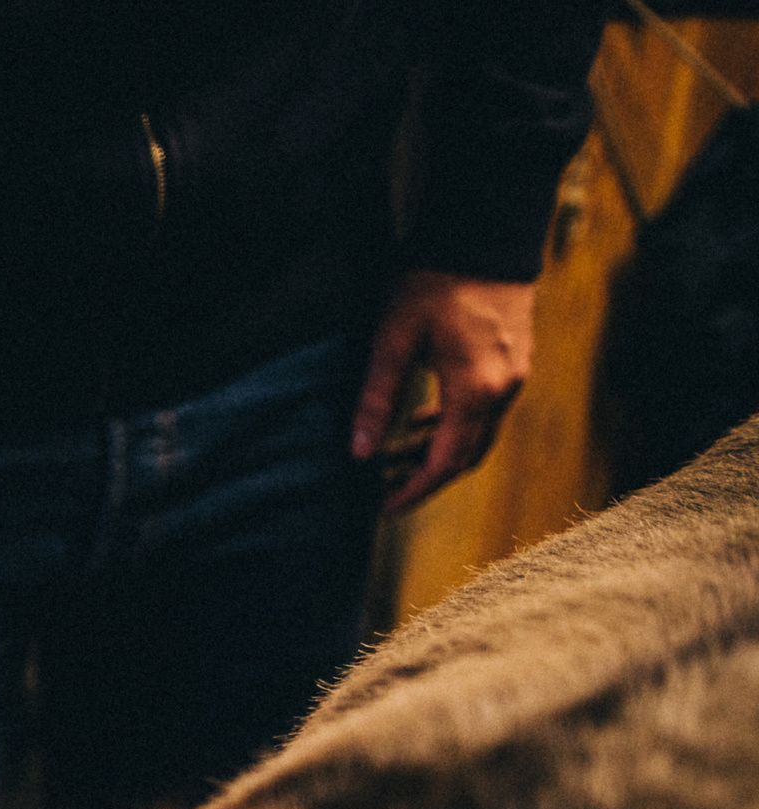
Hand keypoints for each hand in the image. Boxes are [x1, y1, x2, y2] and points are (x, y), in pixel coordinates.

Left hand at [349, 270, 535, 515]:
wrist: (486, 235)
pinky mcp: (516, 362)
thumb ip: (377, 398)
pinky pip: (485, 411)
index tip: (384, 507)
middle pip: (466, 455)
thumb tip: (359, 452)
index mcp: (476, 389)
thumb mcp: (393, 339)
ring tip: (393, 457)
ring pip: (477, 434)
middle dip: (424, 477)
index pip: (446, 462)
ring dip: (437, 450)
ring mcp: (516, 376)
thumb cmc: (435, 281)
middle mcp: (505, 390)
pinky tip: (421, 420)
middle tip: (383, 488)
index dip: (414, 491)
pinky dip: (453, 425)